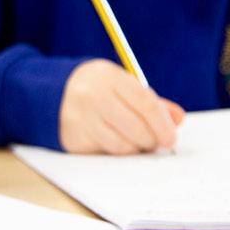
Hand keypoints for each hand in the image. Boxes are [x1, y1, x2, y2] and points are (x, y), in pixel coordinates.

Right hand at [59, 59, 184, 153]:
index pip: (144, 102)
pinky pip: (105, 152)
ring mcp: (80, 117)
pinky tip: (117, 142)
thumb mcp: (122, 85)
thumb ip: (150, 102)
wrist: (52, 93)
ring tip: (137, 142)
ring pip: (121, 144)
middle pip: (135, 127)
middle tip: (156, 143)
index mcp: (108, 76)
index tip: (171, 138)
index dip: (162, 124)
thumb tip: (177, 119)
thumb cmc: (97, 89)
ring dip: (135, 148)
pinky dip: (117, 151)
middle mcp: (92, 95)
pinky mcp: (73, 137)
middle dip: (151, 140)